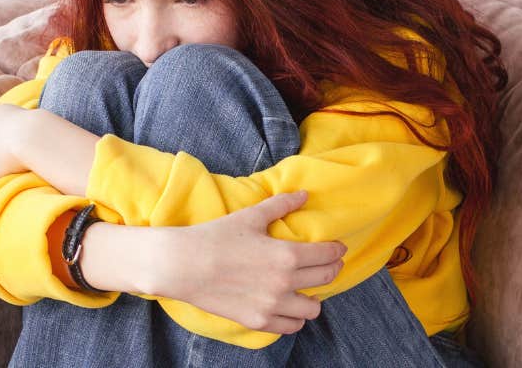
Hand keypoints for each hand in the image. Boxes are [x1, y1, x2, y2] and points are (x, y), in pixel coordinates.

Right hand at [158, 191, 346, 334]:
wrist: (183, 265)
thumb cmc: (216, 237)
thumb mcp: (250, 216)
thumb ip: (281, 205)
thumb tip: (304, 195)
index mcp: (286, 255)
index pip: (327, 255)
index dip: (337, 250)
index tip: (338, 248)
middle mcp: (285, 283)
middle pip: (326, 279)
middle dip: (332, 269)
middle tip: (330, 264)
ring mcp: (272, 305)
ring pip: (313, 309)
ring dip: (314, 297)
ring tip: (307, 289)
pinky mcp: (258, 320)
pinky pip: (290, 326)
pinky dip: (294, 317)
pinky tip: (289, 306)